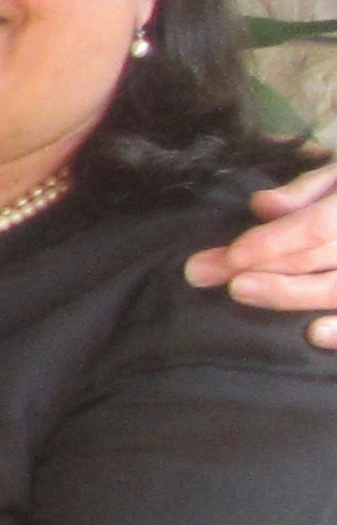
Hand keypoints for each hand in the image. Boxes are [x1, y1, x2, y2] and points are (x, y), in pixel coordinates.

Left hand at [185, 160, 336, 347]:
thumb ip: (309, 189)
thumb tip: (261, 206)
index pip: (318, 226)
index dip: (274, 241)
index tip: (230, 255)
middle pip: (320, 258)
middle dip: (262, 267)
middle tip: (204, 273)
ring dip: (291, 294)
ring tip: (242, 292)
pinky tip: (314, 335)